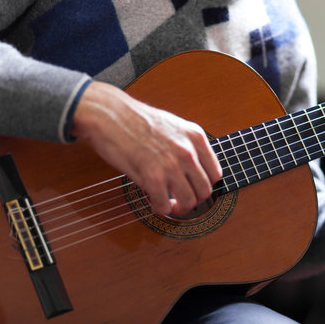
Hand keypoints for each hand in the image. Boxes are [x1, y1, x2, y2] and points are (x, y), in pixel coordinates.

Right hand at [71, 81, 222, 215]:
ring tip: (169, 205)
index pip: (215, 173)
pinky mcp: (152, 176)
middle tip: (181, 200)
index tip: (194, 189)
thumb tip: (193, 170)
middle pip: (205, 191)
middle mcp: (188, 151)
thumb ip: (187, 145)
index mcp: (195, 137)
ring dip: (179, 209)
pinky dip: (160, 209)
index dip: (204, 186)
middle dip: (193, 200)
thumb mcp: (174, 125)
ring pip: (189, 201)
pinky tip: (154, 202)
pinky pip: (164, 205)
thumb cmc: (136, 119)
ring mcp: (172, 165)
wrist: (110, 114)